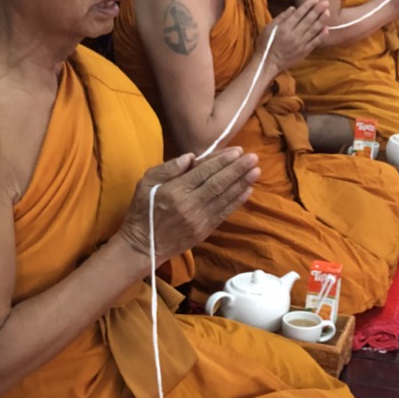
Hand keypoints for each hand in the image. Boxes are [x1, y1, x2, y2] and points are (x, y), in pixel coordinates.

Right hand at [117, 149, 259, 261]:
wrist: (143, 246)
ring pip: (225, 198)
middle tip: (254, 157)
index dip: (222, 161)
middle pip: (218, 184)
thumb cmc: (142, 211)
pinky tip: (248, 190)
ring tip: (256, 171)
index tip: (237, 151)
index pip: (203, 172)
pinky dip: (237, 201)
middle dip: (238, 169)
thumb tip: (191, 157)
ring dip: (242, 183)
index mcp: (174, 191)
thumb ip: (168, 168)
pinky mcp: (204, 231)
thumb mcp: (145, 183)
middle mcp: (190, 205)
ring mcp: (199, 219)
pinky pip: (224, 213)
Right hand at [263, 0, 328, 70]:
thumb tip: (293, 8)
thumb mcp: (269, 28)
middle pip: (308, 20)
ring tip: (328, 12)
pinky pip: (315, 42)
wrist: (268, 63)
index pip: (299, 14)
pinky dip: (321, 36)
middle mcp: (294, 35)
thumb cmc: (266, 44)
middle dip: (318, 10)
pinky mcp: (304, 52)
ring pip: (313, 30)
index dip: (308, 6)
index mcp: (285, 28)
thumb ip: (281, 17)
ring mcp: (300, 44)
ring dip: (322, 20)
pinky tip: (326, 29)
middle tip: (326, 2)